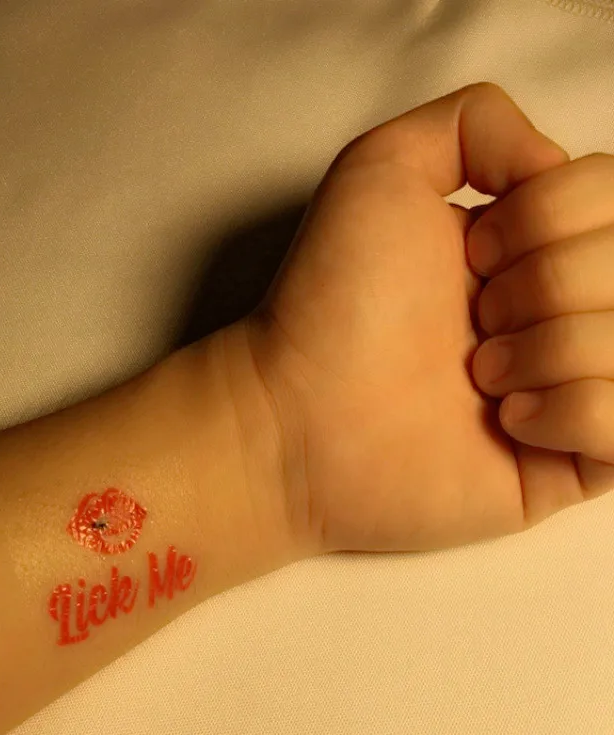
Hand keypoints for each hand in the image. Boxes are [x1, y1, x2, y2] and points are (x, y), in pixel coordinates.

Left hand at [240, 82, 613, 552]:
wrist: (301, 412)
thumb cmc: (333, 297)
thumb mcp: (381, 167)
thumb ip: (476, 122)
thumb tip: (555, 164)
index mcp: (528, 245)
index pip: (612, 198)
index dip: (547, 218)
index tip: (472, 254)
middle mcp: (556, 309)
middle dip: (545, 283)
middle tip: (469, 322)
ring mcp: (569, 386)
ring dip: (552, 349)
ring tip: (476, 377)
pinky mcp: (572, 462)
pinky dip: (573, 414)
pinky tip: (506, 425)